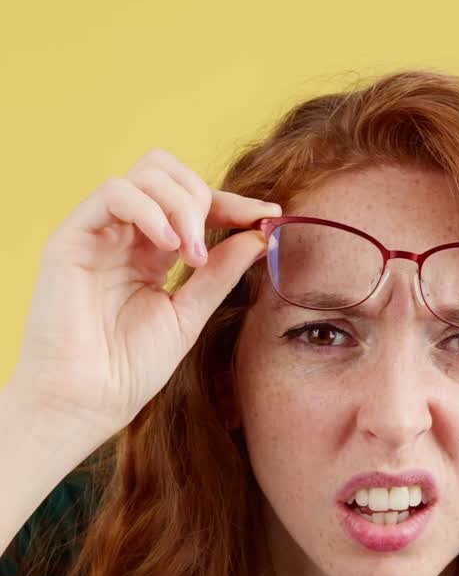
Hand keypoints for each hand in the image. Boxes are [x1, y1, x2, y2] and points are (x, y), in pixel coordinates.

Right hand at [11, 146, 280, 441]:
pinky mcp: (72, 237)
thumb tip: (259, 235)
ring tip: (191, 254)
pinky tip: (170, 245)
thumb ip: (219, 274)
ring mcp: (98, 233)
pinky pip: (114, 192)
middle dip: (204, 197)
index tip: (270, 214)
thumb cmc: (129, 369)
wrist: (87, 402)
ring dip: (182, 205)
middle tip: (214, 243)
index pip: (193, 205)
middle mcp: (124, 235)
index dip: (234, 204)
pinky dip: (150, 209)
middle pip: (167, 173)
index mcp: (150, 253)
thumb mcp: (188, 316)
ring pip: (146, 175)